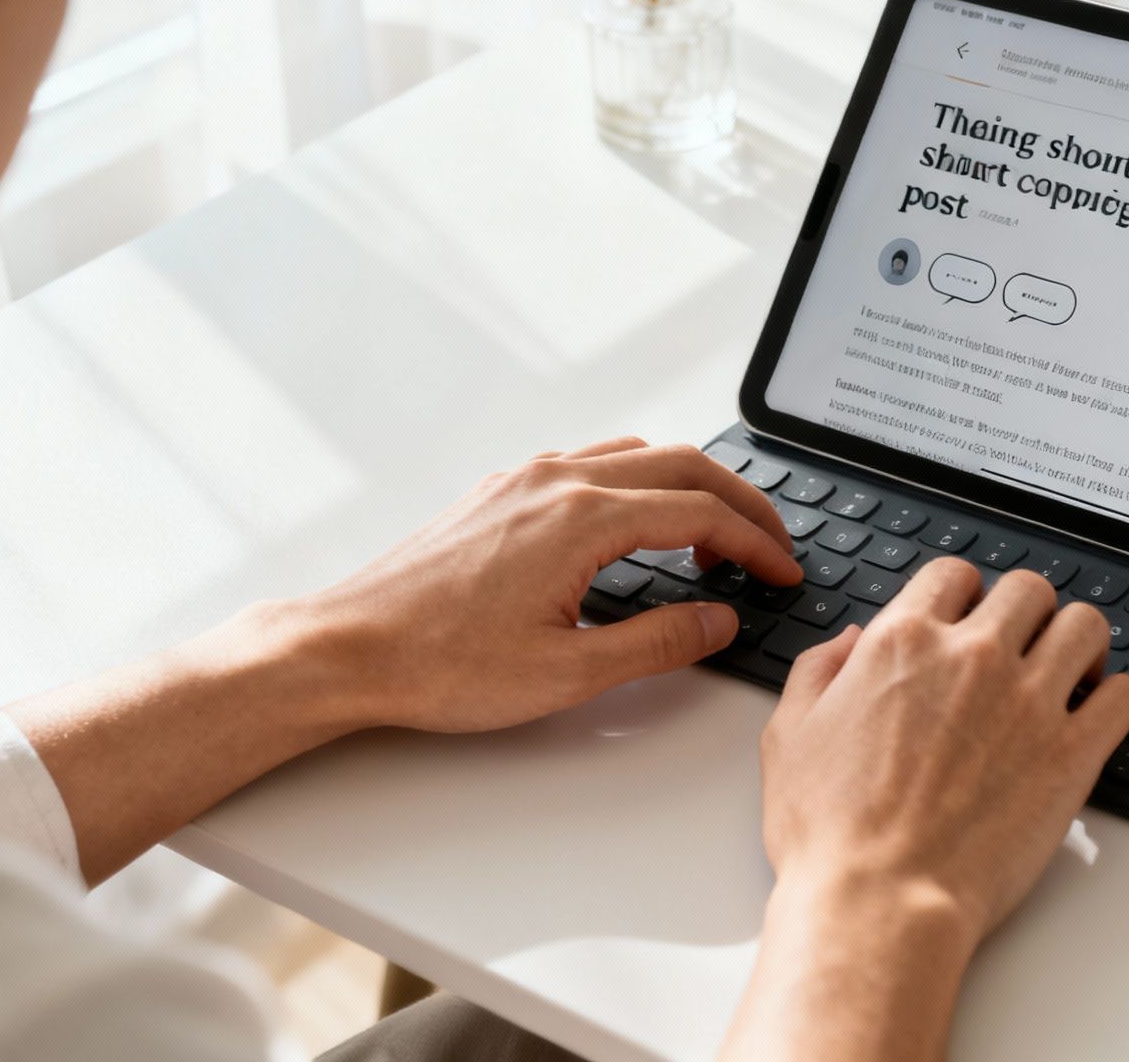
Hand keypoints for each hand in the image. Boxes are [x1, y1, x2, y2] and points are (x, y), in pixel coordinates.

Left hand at [10, 437, 803, 883]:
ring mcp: (525, 478)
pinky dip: (641, 484)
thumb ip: (659, 642)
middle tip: (774, 546)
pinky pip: (594, 462)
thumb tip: (717, 620)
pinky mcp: (500, 492)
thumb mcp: (569, 673)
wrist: (345, 650)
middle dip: (742, 504)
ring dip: (691, 489)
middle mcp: (557, 480)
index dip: (758, 543)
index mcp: (583, 518)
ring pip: (639, 455)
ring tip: (715, 543)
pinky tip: (639, 529)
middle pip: (684, 466)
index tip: (784, 573)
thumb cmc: (439, 665)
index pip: (702, 512)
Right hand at [722, 560, 1128, 1059]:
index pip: (954, 575)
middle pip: (1028, 590)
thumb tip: (851, 641)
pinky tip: (1098, 715)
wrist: (879, 901)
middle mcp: (972, 657)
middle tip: (1021, 647)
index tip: (968, 619)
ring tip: (1070, 671)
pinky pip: (1125, 695)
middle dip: (1025, 613)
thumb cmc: (831, 834)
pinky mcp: (1072, 753)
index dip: (963, 595)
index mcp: (903, 643)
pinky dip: (1116, 697)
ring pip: (1086, 626)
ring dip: (1079, 643)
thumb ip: (818, 670)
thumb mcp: (789, 734)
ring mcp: (1029, 702)